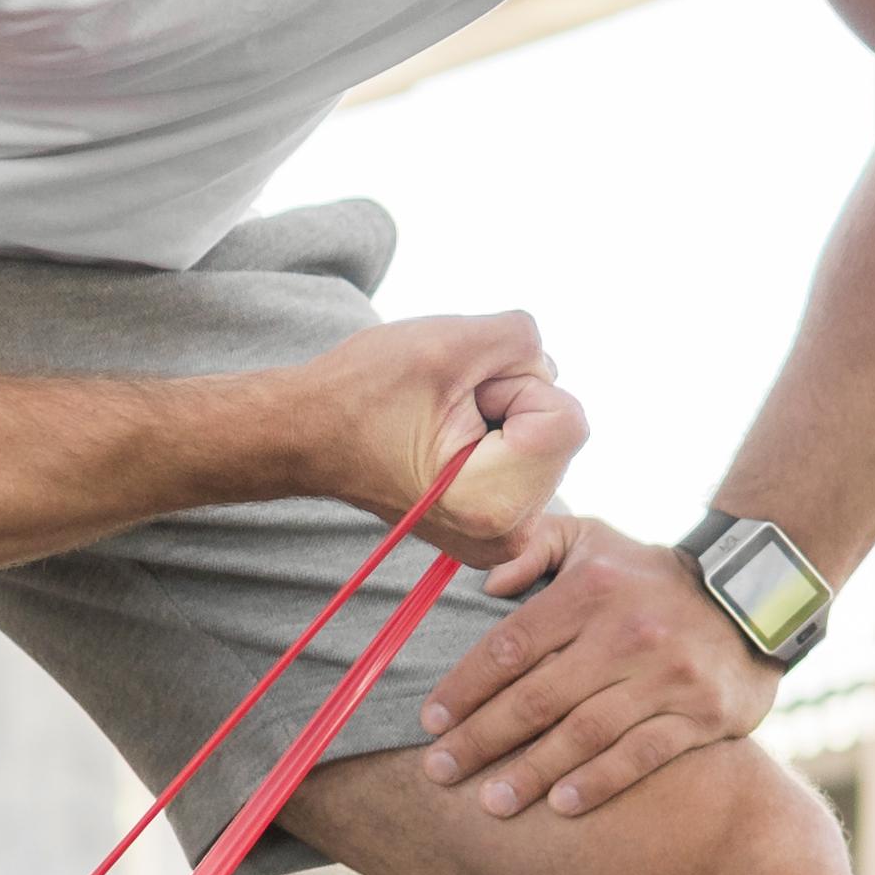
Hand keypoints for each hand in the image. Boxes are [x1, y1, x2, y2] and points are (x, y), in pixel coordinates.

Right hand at [299, 312, 587, 581]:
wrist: (308, 436)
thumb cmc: (361, 394)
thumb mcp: (448, 342)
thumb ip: (525, 337)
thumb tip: (549, 364)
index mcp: (496, 507)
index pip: (566, 418)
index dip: (513, 387)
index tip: (456, 402)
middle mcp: (507, 537)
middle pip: (560, 430)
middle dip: (511, 402)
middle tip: (442, 412)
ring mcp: (502, 537)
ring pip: (547, 438)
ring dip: (503, 414)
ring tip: (440, 426)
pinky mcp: (496, 525)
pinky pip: (531, 456)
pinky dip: (499, 435)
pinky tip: (449, 441)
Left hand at [414, 516, 781, 819]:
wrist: (757, 596)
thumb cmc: (649, 576)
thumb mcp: (593, 538)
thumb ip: (533, 546)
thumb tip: (485, 585)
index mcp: (590, 591)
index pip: (511, 646)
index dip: (465, 688)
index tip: (430, 722)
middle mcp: (626, 634)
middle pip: (538, 697)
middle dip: (482, 739)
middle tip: (439, 772)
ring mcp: (666, 677)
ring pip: (585, 733)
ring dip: (533, 772)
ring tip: (491, 803)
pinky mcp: (701, 714)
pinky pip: (642, 755)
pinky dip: (600, 781)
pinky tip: (562, 805)